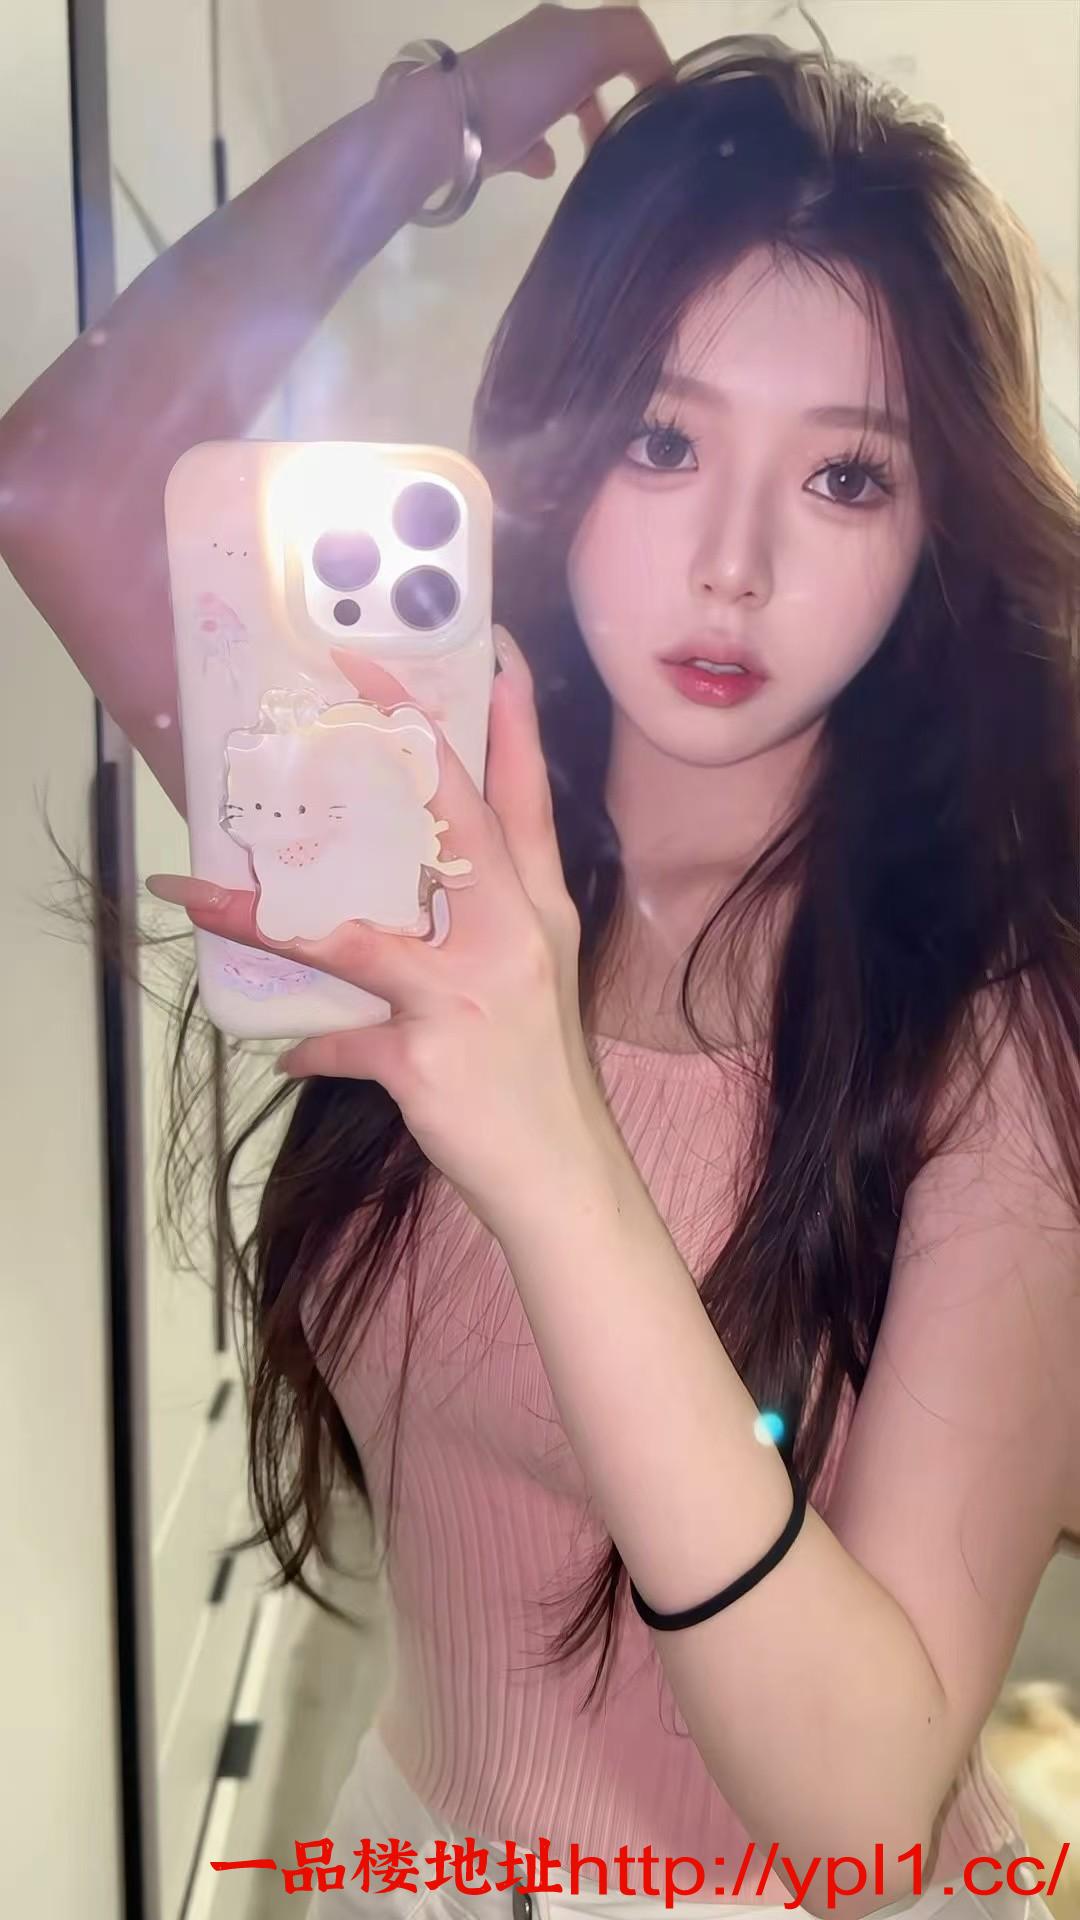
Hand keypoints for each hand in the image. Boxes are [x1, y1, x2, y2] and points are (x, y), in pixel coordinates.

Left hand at [147, 632, 614, 1237]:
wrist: (564, 1176)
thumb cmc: (541, 1079)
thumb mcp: (530, 986)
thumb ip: (470, 938)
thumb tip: (404, 899)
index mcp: (539, 911)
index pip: (523, 798)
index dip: (506, 722)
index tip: (491, 651)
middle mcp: (511, 936)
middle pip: (453, 820)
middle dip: (403, 742)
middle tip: (350, 678)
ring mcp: (468, 993)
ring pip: (352, 934)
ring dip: (264, 915)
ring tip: (200, 891)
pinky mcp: (427, 1054)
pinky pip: (345, 1041)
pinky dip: (318, 1050)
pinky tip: (293, 1055)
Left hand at [462, 3, 673, 182]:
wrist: (449, 128)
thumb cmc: (525, 84)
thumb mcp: (590, 46)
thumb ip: (633, 44)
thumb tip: (657, 78)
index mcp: (564, 27)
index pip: (621, 34)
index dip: (650, 63)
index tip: (666, 104)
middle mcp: (538, 53)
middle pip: (592, 70)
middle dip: (618, 98)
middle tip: (634, 134)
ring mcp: (514, 93)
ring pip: (563, 104)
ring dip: (587, 126)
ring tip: (598, 154)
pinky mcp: (494, 134)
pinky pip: (530, 142)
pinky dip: (544, 154)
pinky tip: (550, 167)